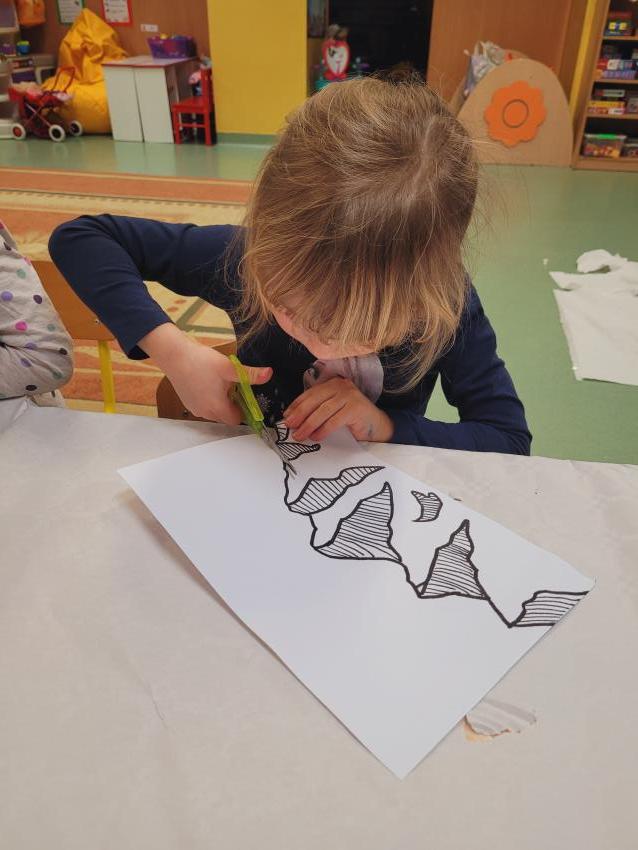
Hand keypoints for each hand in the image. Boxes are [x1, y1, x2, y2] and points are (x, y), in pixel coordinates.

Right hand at [140, 324, 271, 422]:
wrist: (174, 355)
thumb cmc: (200, 362)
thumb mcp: (229, 367)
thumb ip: (249, 374)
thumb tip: (269, 374)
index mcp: (217, 407)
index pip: (237, 419)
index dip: (243, 409)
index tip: (245, 395)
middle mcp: (205, 412)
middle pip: (226, 417)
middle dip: (232, 406)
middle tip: (234, 388)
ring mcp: (195, 408)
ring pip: (214, 412)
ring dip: (220, 402)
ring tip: (221, 384)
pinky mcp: (187, 402)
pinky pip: (204, 406)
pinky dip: (209, 399)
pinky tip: (208, 383)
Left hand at [284, 377, 393, 442]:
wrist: (376, 426)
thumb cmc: (351, 419)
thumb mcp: (331, 411)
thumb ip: (316, 410)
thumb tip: (293, 419)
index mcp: (332, 384)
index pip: (310, 393)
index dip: (296, 405)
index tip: (286, 417)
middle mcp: (341, 386)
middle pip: (315, 400)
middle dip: (300, 415)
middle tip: (290, 427)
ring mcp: (350, 395)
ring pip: (323, 410)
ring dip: (309, 424)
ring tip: (300, 436)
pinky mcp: (356, 408)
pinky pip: (335, 419)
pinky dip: (324, 429)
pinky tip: (317, 437)